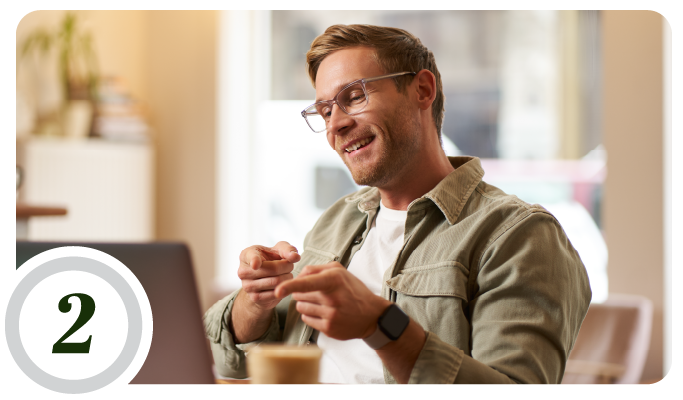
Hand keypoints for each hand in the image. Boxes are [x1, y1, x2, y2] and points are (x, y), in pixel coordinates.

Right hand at [237, 241, 299, 310]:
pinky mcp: (254, 298)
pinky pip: (276, 293)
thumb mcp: (279, 249)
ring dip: (288, 277)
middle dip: (288, 266)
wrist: (264, 279)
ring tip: (286, 274)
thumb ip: (288, 249)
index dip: (254, 261)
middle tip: (289, 266)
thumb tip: (295, 257)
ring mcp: (247, 286)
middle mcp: (243, 271)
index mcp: (246, 255)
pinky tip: (283, 284)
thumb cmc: (272, 259)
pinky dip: (284, 288)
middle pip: (273, 269)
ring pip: (276, 282)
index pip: (251, 257)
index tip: (256, 265)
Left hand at [274, 262, 390, 340]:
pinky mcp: (329, 328)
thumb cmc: (353, 290)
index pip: (307, 282)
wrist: (372, 315)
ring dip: (305, 303)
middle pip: (299, 294)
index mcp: (334, 280)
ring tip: (322, 302)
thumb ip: (317, 269)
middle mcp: (332, 298)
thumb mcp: (339, 272)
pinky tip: (324, 313)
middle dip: (301, 291)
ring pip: (301, 307)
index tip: (277, 290)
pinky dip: (310, 315)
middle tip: (316, 292)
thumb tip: (298, 275)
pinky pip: (306, 319)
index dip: (289, 286)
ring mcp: (330, 314)